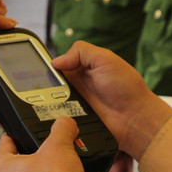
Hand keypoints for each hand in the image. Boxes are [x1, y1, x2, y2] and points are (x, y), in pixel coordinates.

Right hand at [51, 43, 171, 157]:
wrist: (136, 118)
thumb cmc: (127, 87)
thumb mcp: (106, 58)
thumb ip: (81, 52)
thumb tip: (56, 61)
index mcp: (83, 67)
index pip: (56, 63)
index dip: (46, 65)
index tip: (35, 67)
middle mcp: (77, 84)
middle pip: (49, 83)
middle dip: (42, 84)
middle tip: (40, 86)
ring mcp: (75, 103)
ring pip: (49, 101)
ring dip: (46, 101)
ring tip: (45, 101)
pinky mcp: (75, 119)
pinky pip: (58, 117)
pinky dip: (55, 116)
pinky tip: (53, 114)